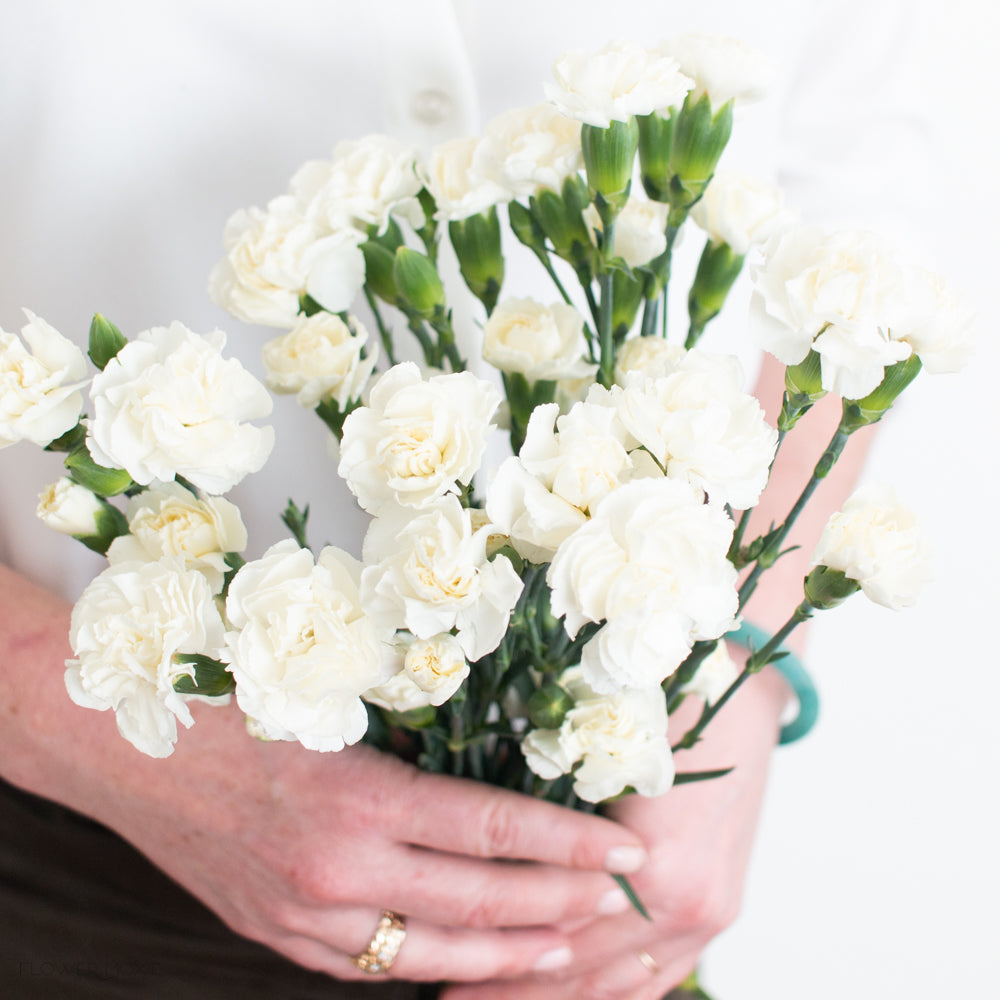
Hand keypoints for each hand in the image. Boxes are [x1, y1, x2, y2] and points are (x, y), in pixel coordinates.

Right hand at [0, 563, 648, 986]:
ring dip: (506, 954)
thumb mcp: (328, 701)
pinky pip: (371, 967)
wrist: (124, 745)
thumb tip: (488, 745)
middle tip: (618, 899)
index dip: (565, 841)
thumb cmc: (231, 702)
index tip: (621, 846)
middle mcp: (339, 871)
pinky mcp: (280, 934)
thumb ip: (406, 736)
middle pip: (477, 899)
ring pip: (432, 954)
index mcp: (360, 799)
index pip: (491, 828)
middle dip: (559, 902)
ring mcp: (307, 916)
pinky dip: (430, 968)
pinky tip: (469, 964)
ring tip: (565, 951)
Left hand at [439, 664, 786, 998]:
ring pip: (620, 985)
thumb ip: (549, 809)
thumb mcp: (605, 745)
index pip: (559, 928)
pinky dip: (609, 994)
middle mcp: (689, 903)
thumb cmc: (675, 701)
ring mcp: (709, 914)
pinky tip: (563, 999)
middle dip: (515, 991)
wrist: (751, 698)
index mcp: (659, 862)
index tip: (441, 967)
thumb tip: (471, 842)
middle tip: (448, 999)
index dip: (497, 952)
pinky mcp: (718, 912)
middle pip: (585, 967)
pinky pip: (658, 977)